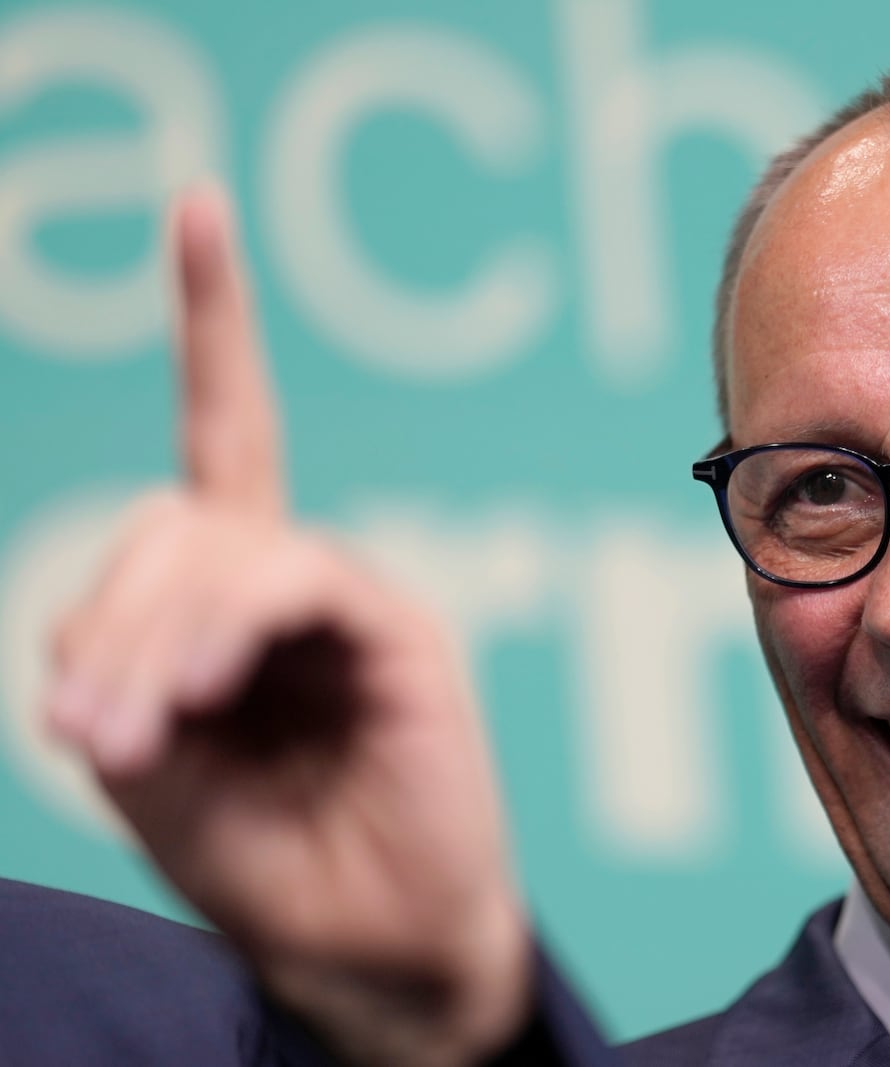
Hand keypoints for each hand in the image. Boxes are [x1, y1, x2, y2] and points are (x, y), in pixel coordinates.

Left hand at [46, 185, 531, 1066]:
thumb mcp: (153, 772)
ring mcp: (356, 598)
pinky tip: (202, 701)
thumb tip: (99, 644)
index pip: (226, 440)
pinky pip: (295, 580)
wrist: (379, 952)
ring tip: (135, 745)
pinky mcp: (401, 630)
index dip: (216, 324)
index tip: (204, 206)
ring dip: (156, 642)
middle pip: (174, 517)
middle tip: (94, 737)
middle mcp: (301, 578)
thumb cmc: (270, 863)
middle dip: (114, 620)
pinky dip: (226, 630)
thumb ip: (119, 677)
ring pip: (225, 544)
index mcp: (242, 600)